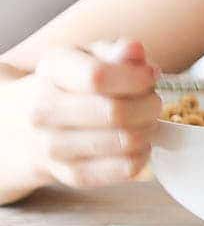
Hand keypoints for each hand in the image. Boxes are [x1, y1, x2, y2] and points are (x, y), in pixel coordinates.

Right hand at [18, 40, 159, 189]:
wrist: (29, 126)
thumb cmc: (73, 84)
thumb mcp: (91, 56)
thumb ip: (116, 52)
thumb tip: (134, 50)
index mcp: (52, 71)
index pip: (98, 77)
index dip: (136, 78)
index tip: (150, 77)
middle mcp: (44, 112)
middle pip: (116, 113)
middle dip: (149, 105)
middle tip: (152, 100)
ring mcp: (55, 148)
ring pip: (126, 141)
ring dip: (148, 128)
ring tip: (144, 120)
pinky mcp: (73, 175)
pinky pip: (126, 167)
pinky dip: (143, 153)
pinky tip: (137, 141)